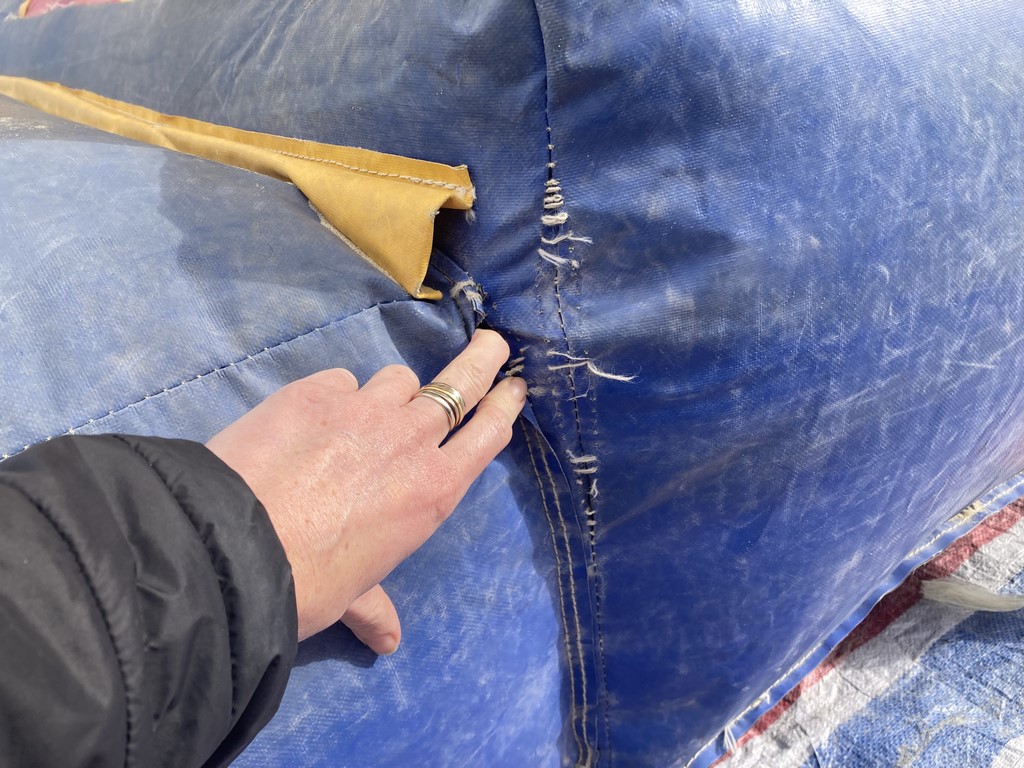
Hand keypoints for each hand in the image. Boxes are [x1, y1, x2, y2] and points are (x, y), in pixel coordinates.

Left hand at [206, 330, 525, 651]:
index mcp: (434, 489)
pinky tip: (315, 417)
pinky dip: (337, 395)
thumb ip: (374, 607)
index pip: (487, 434)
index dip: (504, 406)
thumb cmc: (309, 582)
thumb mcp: (350, 597)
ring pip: (398, 379)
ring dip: (395, 392)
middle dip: (483, 359)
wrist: (236, 546)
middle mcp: (411, 439)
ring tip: (373, 411)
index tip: (514, 386)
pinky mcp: (315, 390)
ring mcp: (364, 407)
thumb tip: (386, 641)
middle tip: (494, 344)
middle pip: (461, 384)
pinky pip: (342, 381)